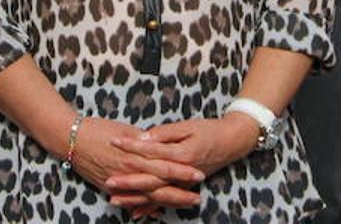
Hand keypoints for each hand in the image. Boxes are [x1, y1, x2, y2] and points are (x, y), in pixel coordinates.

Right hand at [66, 117, 203, 211]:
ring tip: (182, 205)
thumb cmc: (99, 129)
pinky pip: (130, 201)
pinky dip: (144, 207)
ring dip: (165, 202)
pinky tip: (155, 212)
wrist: (71, 139)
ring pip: (147, 197)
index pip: (165, 166)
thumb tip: (158, 144)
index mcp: (136, 156)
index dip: (183, 172)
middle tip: (197, 198)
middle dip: (180, 193)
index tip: (199, 174)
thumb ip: (143, 140)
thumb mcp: (125, 129)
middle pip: (159, 187)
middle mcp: (129, 173)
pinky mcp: (109, 189)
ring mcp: (119, 183)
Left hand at [107, 116, 259, 198]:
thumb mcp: (188, 126)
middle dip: (128, 181)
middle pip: (150, 178)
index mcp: (181, 154)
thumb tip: (145, 138)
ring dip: (134, 198)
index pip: (151, 151)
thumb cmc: (209, 130)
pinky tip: (135, 213)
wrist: (232, 142)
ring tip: (114, 199)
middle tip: (108, 181)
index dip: (132, 146)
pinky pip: (165, 201)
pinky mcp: (185, 187)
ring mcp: (183, 183)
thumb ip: (165, 133)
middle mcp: (181, 172)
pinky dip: (150, 207)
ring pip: (155, 194)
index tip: (114, 142)